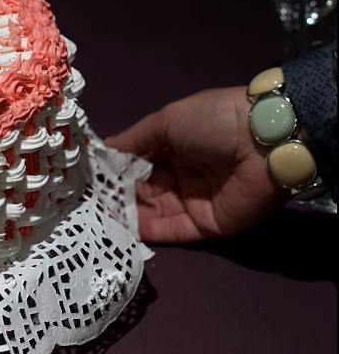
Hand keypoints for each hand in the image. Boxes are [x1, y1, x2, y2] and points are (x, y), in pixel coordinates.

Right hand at [105, 87, 287, 242]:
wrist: (265, 141)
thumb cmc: (212, 121)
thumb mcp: (166, 121)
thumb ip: (134, 140)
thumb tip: (103, 151)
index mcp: (175, 146)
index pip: (139, 164)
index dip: (116, 172)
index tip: (88, 181)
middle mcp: (184, 174)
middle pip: (144, 190)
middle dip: (117, 197)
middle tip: (87, 205)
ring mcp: (196, 200)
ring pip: (155, 213)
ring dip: (128, 216)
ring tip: (97, 219)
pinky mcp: (208, 224)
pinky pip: (174, 231)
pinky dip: (148, 233)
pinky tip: (122, 230)